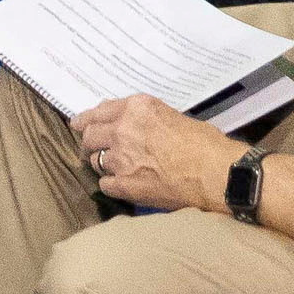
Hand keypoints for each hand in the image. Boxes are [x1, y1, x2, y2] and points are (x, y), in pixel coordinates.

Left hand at [75, 95, 227, 214]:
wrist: (215, 173)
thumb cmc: (203, 142)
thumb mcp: (171, 116)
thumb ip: (143, 117)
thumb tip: (124, 121)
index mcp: (135, 108)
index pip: (98, 111)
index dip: (85, 119)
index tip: (78, 124)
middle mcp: (122, 130)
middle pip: (89, 136)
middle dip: (89, 142)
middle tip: (93, 148)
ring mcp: (120, 159)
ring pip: (95, 160)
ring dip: (102, 163)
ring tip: (114, 167)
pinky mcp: (124, 185)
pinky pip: (105, 184)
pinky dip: (111, 184)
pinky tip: (122, 185)